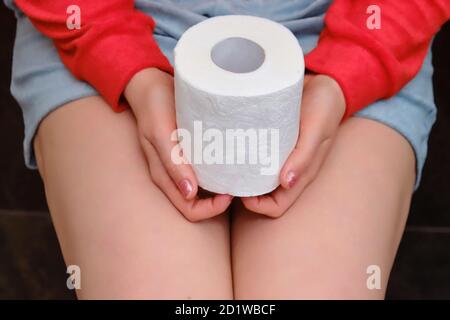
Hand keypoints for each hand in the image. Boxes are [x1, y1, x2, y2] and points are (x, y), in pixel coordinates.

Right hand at [124, 68, 232, 221]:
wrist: (152, 85)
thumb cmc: (154, 107)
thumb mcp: (160, 133)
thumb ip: (172, 163)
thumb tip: (190, 194)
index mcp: (164, 176)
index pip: (190, 209)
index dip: (211, 208)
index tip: (229, 192)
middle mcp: (174, 176)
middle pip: (199, 204)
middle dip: (220, 202)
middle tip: (236, 184)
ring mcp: (182, 166)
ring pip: (204, 191)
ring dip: (220, 189)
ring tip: (237, 175)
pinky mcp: (189, 153)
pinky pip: (205, 172)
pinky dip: (218, 173)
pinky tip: (230, 163)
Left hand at [241, 74, 345, 216]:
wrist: (323, 82)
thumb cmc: (324, 107)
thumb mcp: (317, 130)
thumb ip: (304, 156)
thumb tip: (286, 184)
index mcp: (301, 174)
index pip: (276, 205)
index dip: (257, 206)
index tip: (241, 193)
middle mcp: (287, 169)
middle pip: (261, 195)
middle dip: (243, 193)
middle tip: (227, 177)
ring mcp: (277, 156)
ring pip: (255, 178)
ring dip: (240, 176)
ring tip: (224, 164)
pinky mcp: (269, 140)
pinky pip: (254, 156)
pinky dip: (241, 156)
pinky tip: (230, 147)